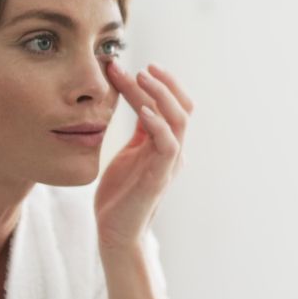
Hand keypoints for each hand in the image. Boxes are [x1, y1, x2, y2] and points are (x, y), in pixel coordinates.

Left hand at [95, 62, 193, 250]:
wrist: (115, 232)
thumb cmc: (120, 195)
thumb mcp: (129, 153)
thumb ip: (139, 131)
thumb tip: (138, 101)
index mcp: (166, 145)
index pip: (173, 106)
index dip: (161, 84)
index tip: (139, 66)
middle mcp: (173, 151)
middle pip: (183, 108)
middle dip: (165, 83)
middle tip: (143, 66)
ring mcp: (169, 164)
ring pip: (179, 120)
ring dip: (161, 95)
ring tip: (141, 77)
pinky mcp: (159, 177)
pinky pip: (167, 144)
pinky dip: (157, 124)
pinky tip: (141, 110)